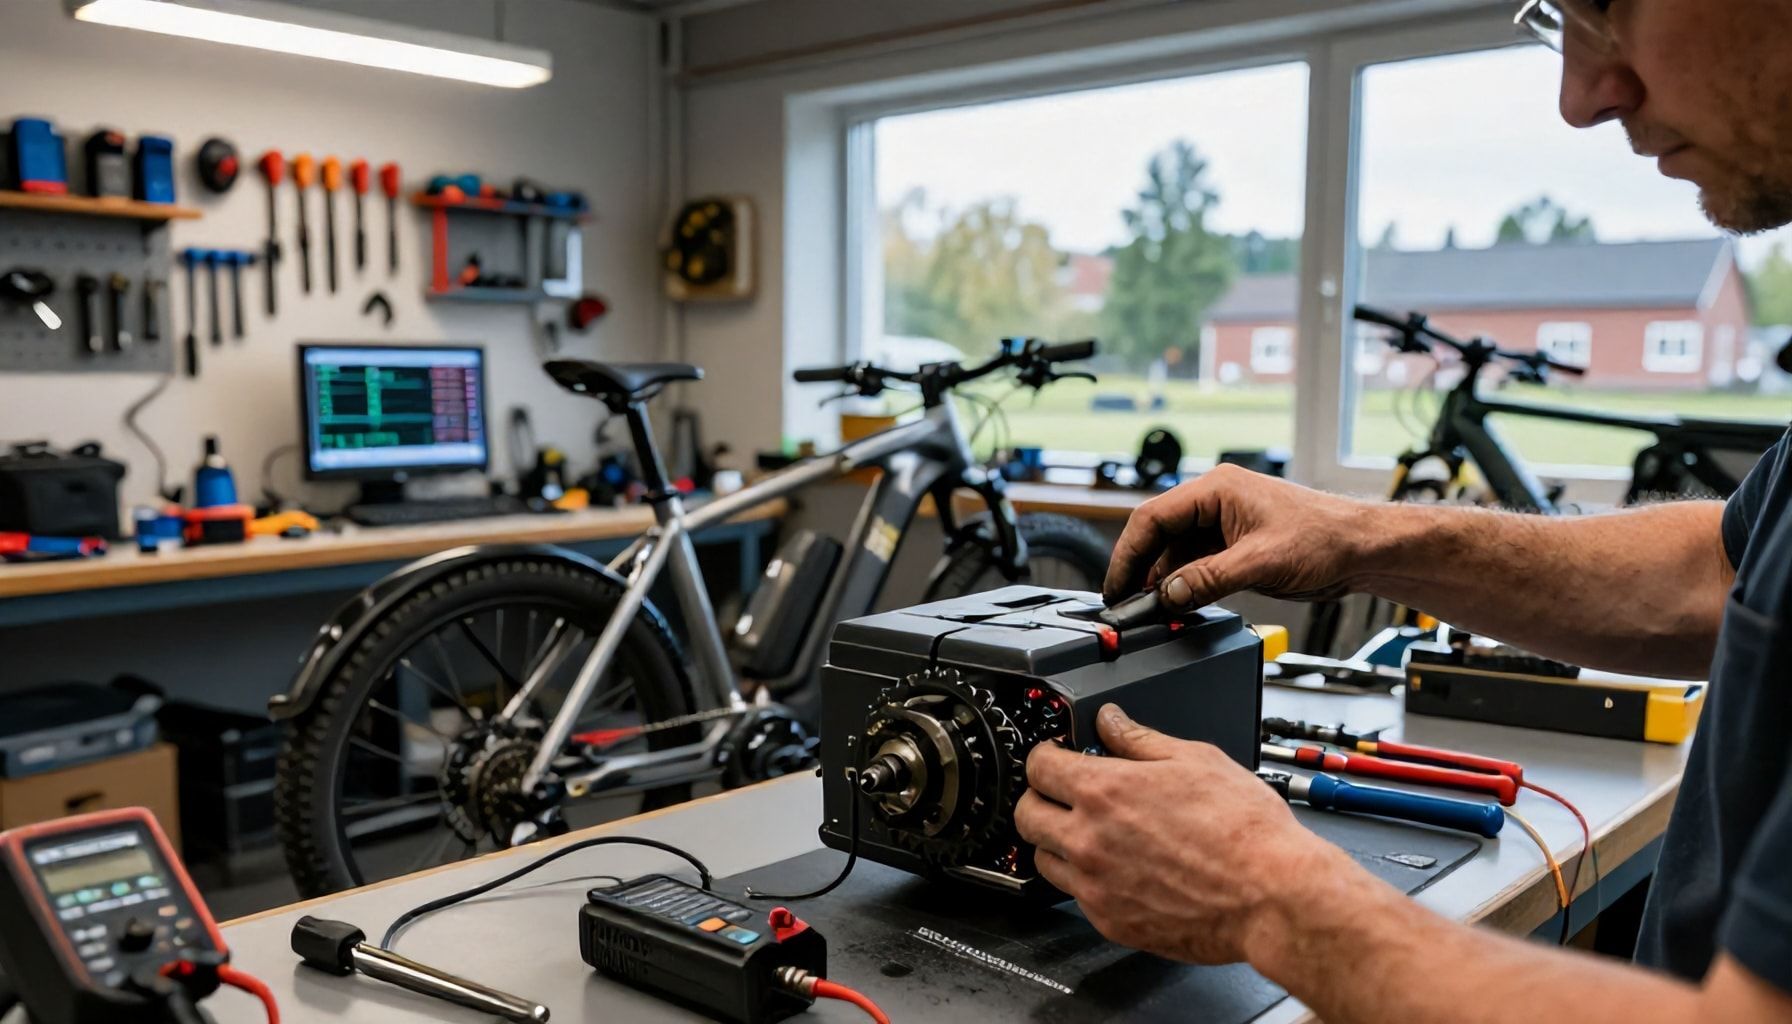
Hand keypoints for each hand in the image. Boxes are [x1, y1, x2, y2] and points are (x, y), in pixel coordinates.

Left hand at [1015, 704, 1354, 964]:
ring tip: (1090, 834)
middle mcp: (1090, 840)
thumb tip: (1112, 721)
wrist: (1272, 897)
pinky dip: (1085, 880)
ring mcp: (1096, 886)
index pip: (1039, 764)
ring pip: (1043, 860)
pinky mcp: (1111, 922)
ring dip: (1057, 842)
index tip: (1057, 756)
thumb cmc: (1245, 832)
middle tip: (1063, 794)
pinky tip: (1115, 869)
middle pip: (1026, 813)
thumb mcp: (1196, 760)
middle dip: (1040, 797)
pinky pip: (1075, 896)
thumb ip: (1141, 739)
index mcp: (1105, 792)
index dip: (1047, 754)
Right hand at [1103, 464, 1373, 608]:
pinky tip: (1178, 606)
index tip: (1116, 585)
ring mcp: (1224, 526)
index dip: (1128, 553)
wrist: (1362, 549)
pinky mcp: (1234, 548)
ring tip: (1152, 611)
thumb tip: (1168, 594)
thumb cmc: (1325, 537)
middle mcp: (1215, 503)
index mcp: (1216, 489)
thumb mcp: (1260, 562)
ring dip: (1163, 582)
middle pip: (1158, 534)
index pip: (1152, 517)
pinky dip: (1184, 586)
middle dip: (1140, 570)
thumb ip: (1208, 579)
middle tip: (1125, 603)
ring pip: (1175, 553)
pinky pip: (1195, 565)